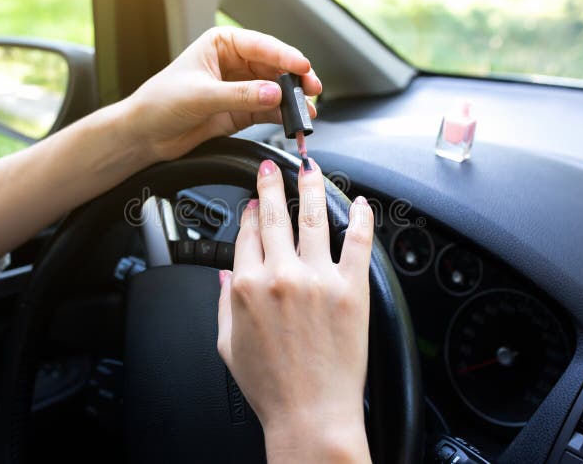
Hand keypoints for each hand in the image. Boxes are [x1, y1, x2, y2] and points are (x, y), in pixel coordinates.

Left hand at [123, 26, 321, 162]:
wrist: (144, 134)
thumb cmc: (160, 103)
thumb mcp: (201, 95)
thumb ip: (240, 95)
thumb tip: (274, 93)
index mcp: (222, 44)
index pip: (262, 45)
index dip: (285, 56)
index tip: (303, 67)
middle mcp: (235, 63)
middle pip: (275, 67)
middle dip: (295, 79)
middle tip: (312, 89)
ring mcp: (241, 88)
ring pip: (276, 90)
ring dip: (292, 100)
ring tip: (307, 110)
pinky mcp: (242, 111)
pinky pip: (269, 110)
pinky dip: (282, 116)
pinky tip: (293, 121)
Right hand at [217, 159, 373, 463]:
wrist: (309, 414)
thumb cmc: (271, 387)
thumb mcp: (228, 345)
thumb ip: (222, 303)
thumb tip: (225, 274)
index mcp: (247, 286)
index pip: (248, 234)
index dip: (251, 213)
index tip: (255, 203)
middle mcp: (281, 275)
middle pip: (276, 215)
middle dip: (272, 185)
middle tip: (272, 169)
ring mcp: (318, 278)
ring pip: (313, 216)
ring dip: (309, 186)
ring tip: (309, 167)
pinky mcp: (351, 288)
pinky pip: (357, 241)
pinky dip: (360, 217)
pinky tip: (359, 203)